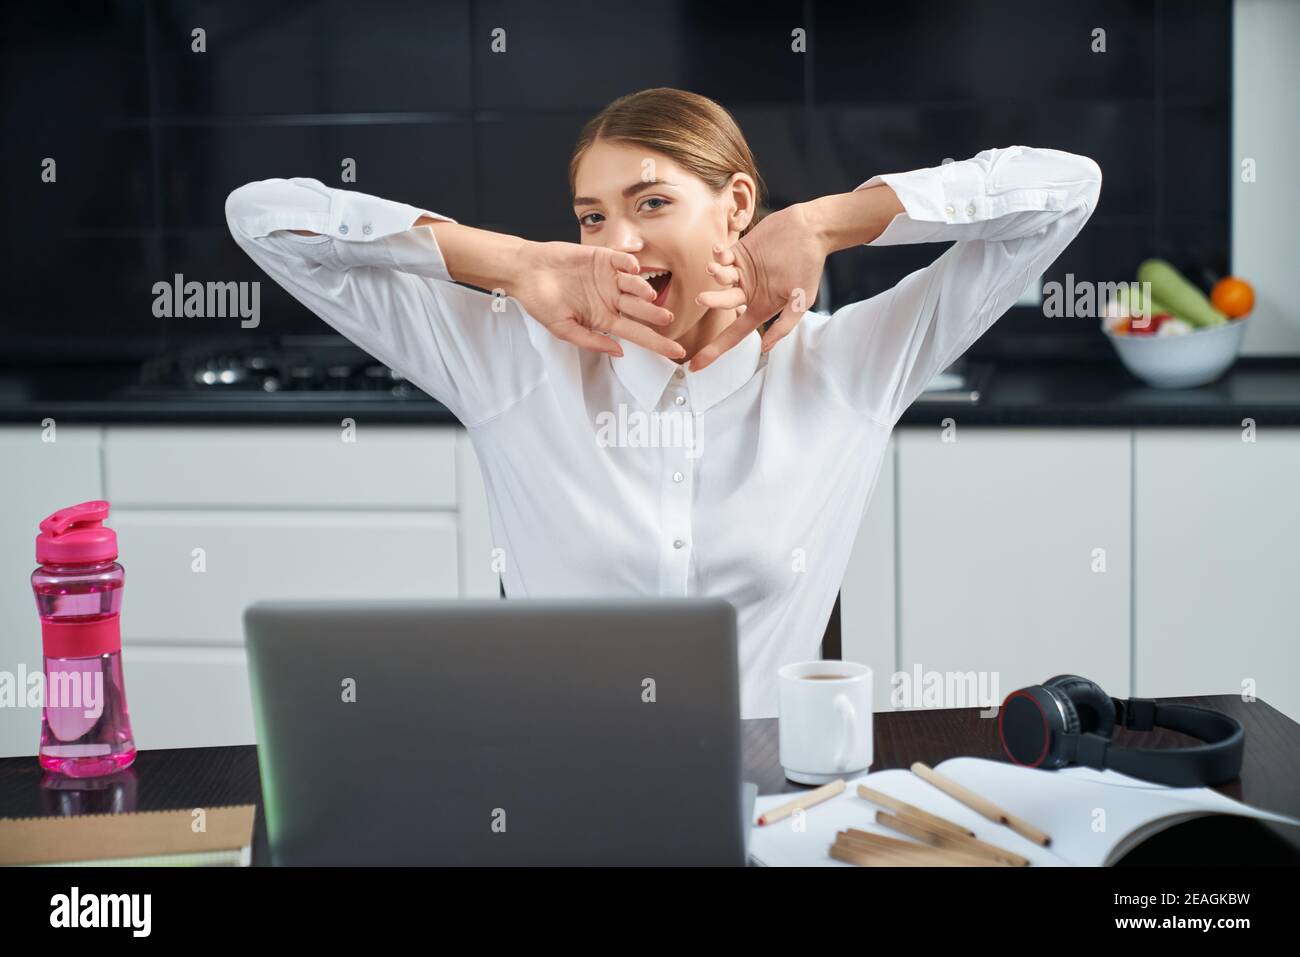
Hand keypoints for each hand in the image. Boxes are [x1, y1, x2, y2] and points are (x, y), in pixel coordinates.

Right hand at [513, 241, 683, 359]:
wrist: (526, 271)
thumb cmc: (540, 301)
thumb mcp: (563, 329)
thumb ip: (591, 341)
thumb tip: (619, 352)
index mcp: (604, 319)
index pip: (636, 334)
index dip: (658, 344)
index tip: (677, 353)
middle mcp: (611, 299)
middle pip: (641, 310)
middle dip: (654, 316)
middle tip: (666, 319)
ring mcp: (609, 279)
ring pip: (636, 286)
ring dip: (644, 290)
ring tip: (648, 296)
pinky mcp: (604, 258)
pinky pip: (623, 261)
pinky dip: (630, 265)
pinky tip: (632, 269)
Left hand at [689, 202, 827, 370]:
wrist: (809, 230)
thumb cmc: (809, 266)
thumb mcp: (801, 300)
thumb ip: (784, 325)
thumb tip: (766, 349)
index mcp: (759, 307)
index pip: (734, 334)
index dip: (715, 350)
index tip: (695, 367)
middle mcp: (748, 292)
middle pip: (723, 304)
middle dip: (712, 302)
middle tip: (702, 299)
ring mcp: (742, 272)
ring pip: (720, 279)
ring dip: (715, 275)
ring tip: (714, 267)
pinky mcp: (739, 252)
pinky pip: (721, 257)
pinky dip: (717, 255)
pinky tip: (719, 251)